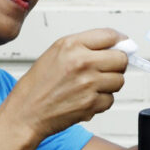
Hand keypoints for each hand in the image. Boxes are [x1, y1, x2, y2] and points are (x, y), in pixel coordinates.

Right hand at [4, 28, 127, 140]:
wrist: (26, 113)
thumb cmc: (38, 85)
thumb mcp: (56, 53)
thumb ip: (85, 46)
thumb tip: (118, 44)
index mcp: (72, 45)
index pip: (110, 36)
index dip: (120, 41)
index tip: (122, 46)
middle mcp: (82, 62)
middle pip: (121, 59)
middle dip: (117, 65)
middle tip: (105, 70)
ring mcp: (88, 83)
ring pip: (119, 81)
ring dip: (109, 85)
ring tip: (90, 86)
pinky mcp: (91, 103)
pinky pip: (110, 100)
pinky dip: (101, 101)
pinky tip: (85, 99)